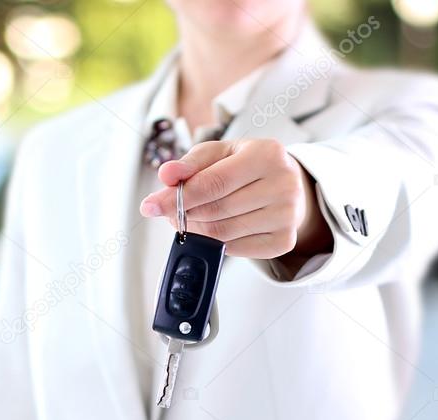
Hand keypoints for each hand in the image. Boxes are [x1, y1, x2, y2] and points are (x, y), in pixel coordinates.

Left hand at [139, 139, 331, 260]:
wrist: (286, 185)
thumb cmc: (246, 166)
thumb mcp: (219, 153)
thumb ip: (190, 164)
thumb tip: (166, 174)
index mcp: (267, 154)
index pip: (213, 183)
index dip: (178, 197)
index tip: (150, 206)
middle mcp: (284, 185)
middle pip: (215, 211)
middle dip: (185, 214)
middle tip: (171, 212)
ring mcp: (287, 216)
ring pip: (222, 234)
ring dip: (196, 229)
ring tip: (190, 217)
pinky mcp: (284, 241)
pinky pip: (234, 249)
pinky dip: (215, 242)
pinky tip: (212, 228)